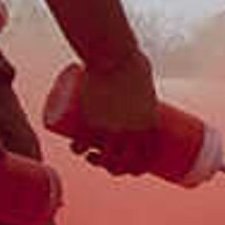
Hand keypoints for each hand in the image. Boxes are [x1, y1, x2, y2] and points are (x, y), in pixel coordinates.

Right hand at [43, 55, 164, 175]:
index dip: (140, 167)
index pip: (146, 156)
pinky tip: (76, 151)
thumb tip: (137, 81)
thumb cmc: (130, 59)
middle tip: (109, 163)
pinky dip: (78, 149)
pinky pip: (83, 143)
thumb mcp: (143, 75)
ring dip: (96, 163)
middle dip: (116, 169)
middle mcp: (131, 132)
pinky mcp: (91, 122)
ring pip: (102, 157)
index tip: (133, 167)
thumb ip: (141, 84)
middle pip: (124, 162)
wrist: (111, 55)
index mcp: (148, 124)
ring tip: (91, 158)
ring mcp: (109, 129)